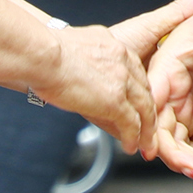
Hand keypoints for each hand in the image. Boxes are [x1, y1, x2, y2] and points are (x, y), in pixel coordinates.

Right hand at [34, 0, 192, 157]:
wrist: (42, 55)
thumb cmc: (45, 50)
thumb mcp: (74, 45)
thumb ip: (85, 57)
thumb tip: (78, 69)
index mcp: (114, 46)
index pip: (136, 71)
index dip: (139, 90)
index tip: (139, 103)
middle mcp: (123, 61)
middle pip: (145, 90)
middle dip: (148, 111)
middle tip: (150, 127)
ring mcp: (122, 81)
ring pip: (145, 109)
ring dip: (147, 131)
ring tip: (146, 145)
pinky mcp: (115, 101)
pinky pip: (132, 124)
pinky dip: (133, 138)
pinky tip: (131, 147)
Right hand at [148, 0, 192, 171]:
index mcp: (163, 72)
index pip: (154, 113)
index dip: (160, 142)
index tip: (183, 162)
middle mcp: (165, 92)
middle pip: (163, 136)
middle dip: (184, 160)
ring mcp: (176, 102)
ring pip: (177, 142)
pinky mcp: (189, 107)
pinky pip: (189, 136)